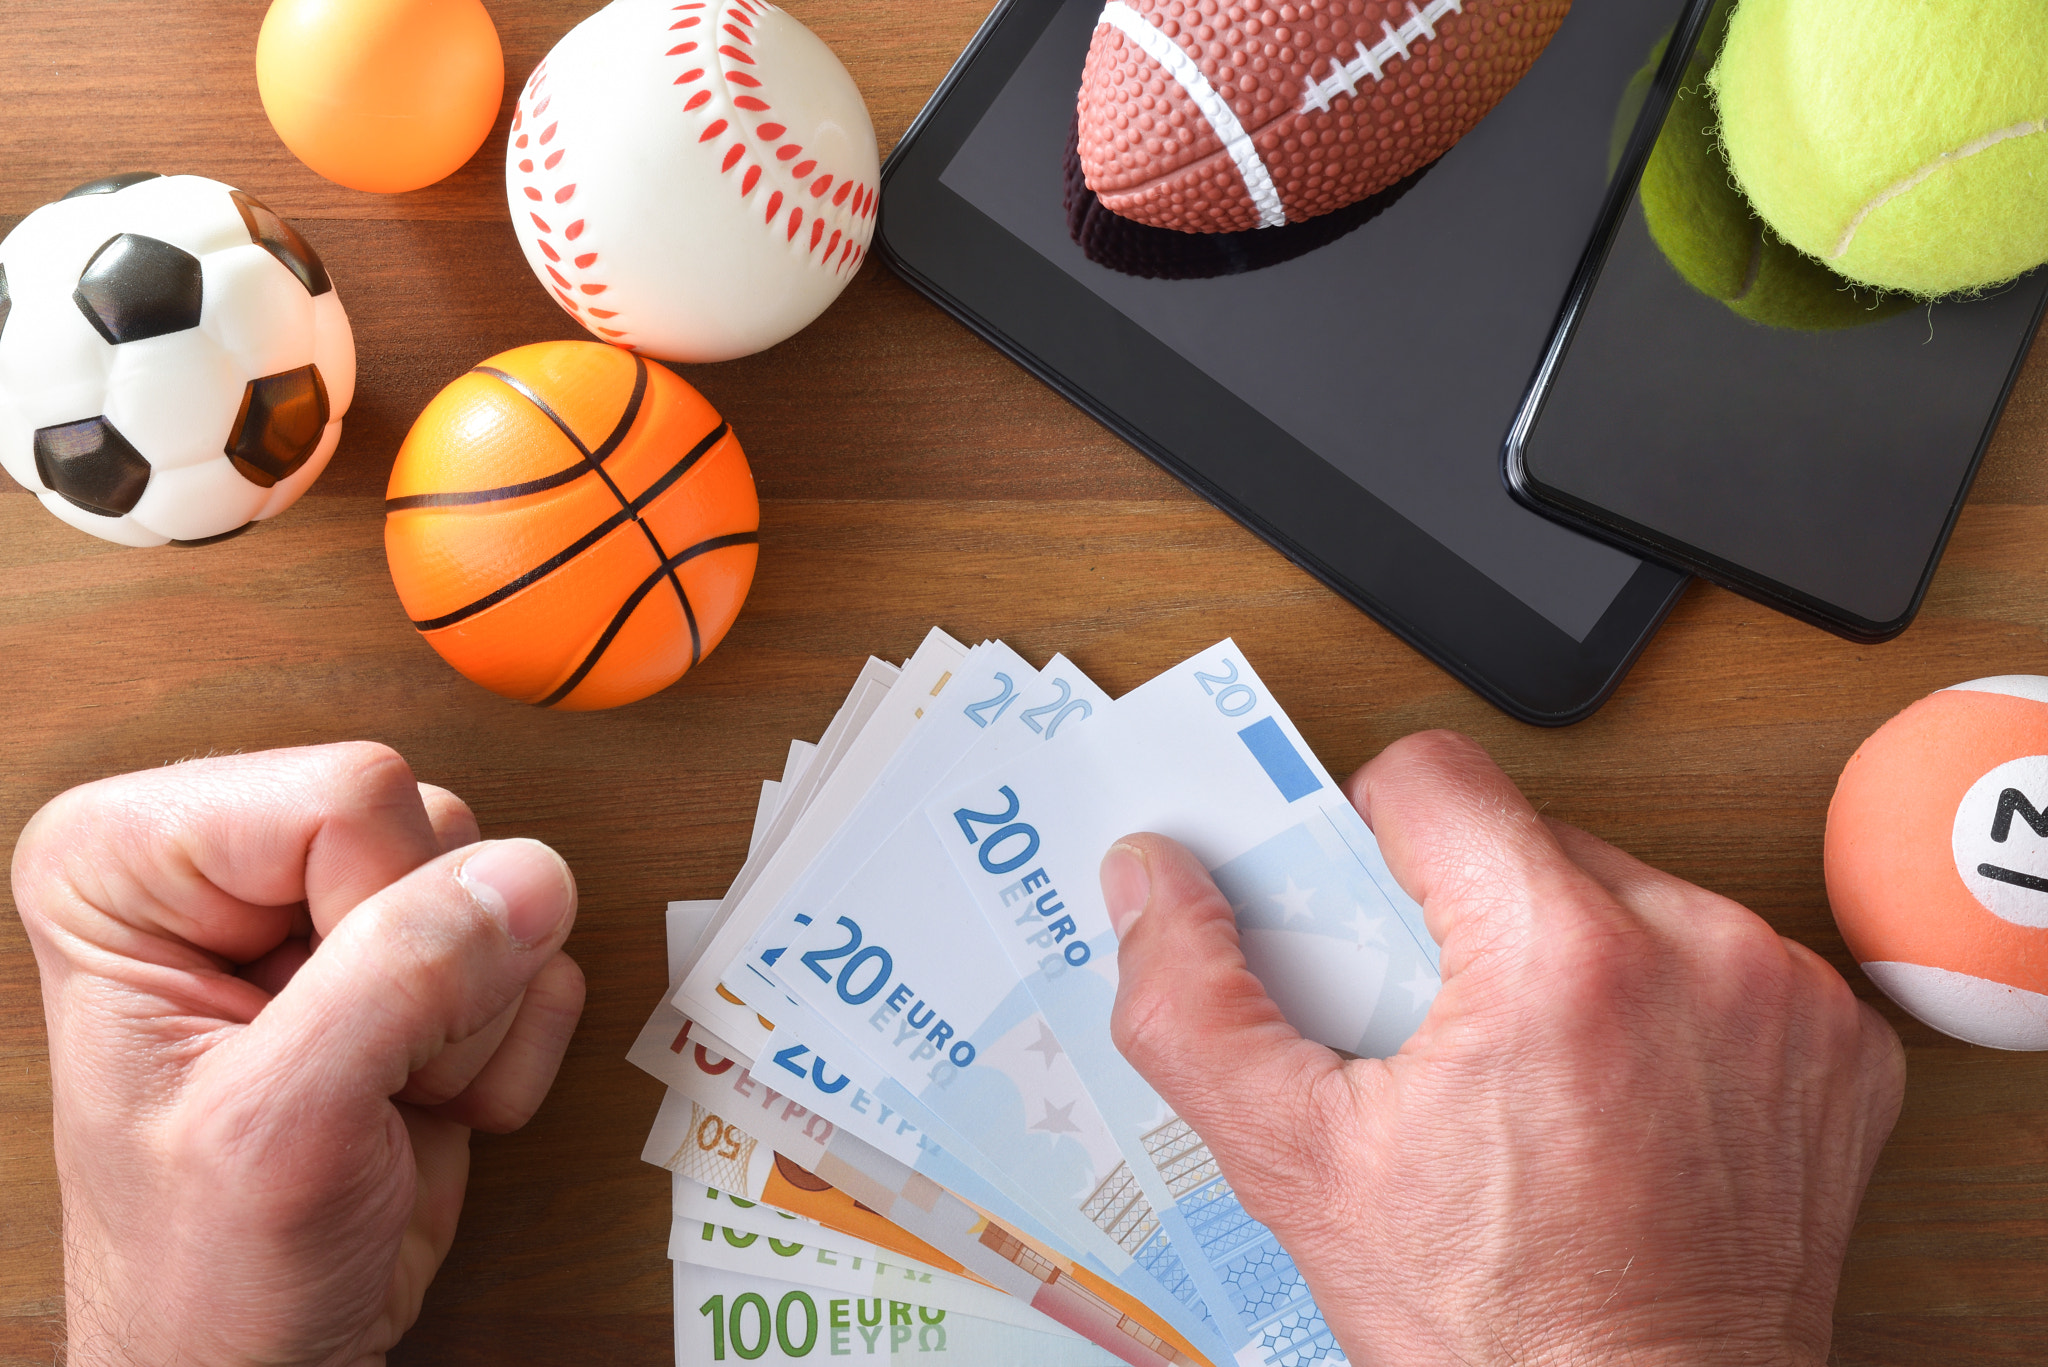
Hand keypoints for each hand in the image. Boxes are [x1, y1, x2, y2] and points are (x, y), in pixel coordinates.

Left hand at [13, 743, 585, 1366]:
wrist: (266, 1365)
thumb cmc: (206, 1274)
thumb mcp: (280, 1127)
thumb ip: (400, 980)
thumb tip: (529, 878)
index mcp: (135, 862)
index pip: (348, 795)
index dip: (375, 919)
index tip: (316, 1032)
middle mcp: (234, 865)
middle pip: (434, 826)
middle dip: (432, 977)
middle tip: (359, 1076)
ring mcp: (336, 907)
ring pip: (500, 881)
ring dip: (476, 1022)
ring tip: (386, 1097)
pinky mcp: (421, 957)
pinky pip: (540, 948)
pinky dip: (512, 1050)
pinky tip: (431, 1104)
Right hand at [1101, 731, 1903, 1366]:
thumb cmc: (1494, 1331)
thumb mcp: (1294, 1167)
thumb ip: (1196, 1004)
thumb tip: (1150, 881)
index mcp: (1561, 960)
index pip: (1435, 775)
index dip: (1368, 834)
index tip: (1362, 911)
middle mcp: (1698, 952)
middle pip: (1527, 836)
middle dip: (1464, 912)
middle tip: (1433, 1029)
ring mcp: (1781, 998)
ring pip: (1623, 891)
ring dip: (1565, 952)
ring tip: (1527, 1072)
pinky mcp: (1837, 1043)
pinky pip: (1718, 959)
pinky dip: (1663, 1005)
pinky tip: (1618, 1097)